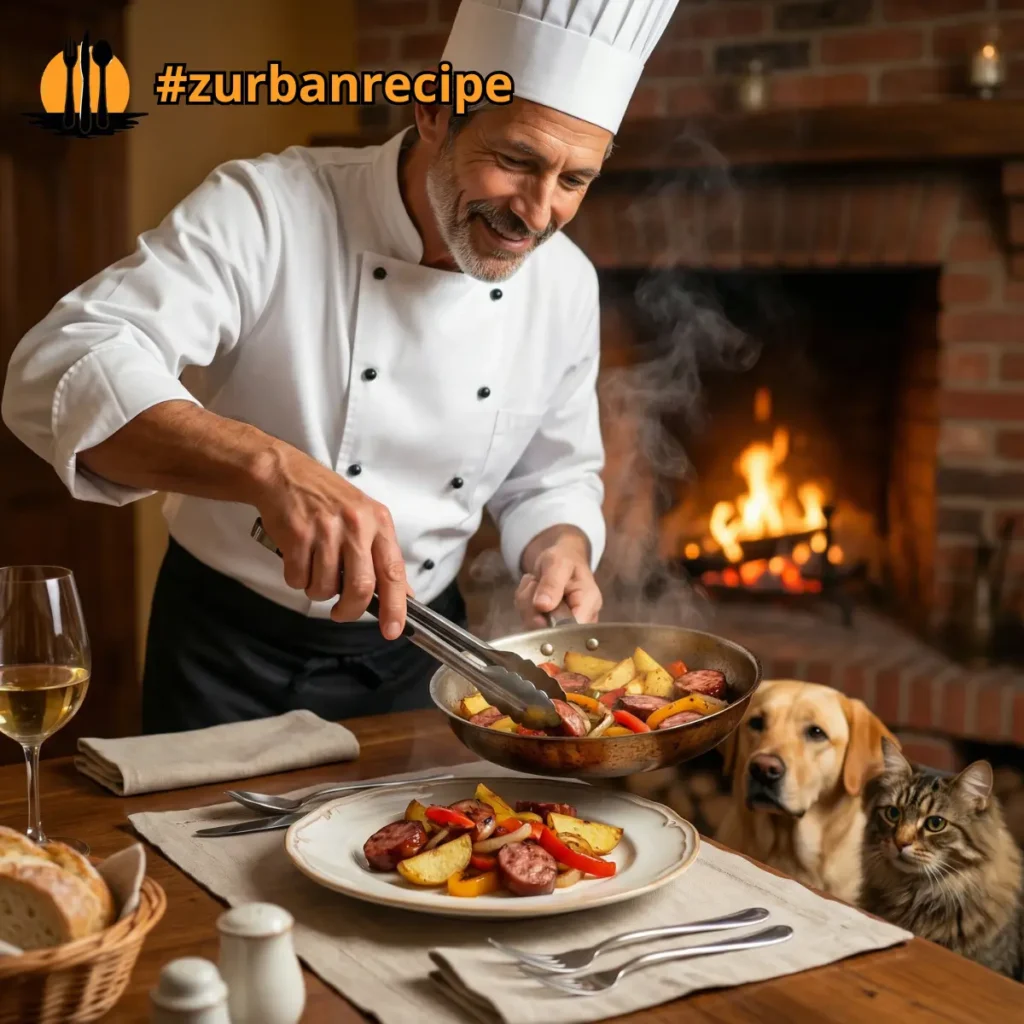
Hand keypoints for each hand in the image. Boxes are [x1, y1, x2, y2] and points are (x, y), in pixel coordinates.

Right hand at [249, 441, 410, 637]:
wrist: (285, 474)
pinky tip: (298, 560)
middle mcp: (356, 526)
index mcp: (379, 523)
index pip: (394, 572)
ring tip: (315, 570)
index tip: (393, 630)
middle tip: (341, 612)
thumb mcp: (366, 519)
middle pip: (360, 587)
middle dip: (350, 610)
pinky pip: (298, 580)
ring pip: (325, 588)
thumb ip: (384, 556)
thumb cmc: (328, 500)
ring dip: (318, 591)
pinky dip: (296, 580)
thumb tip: (404, 594)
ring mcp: (326, 530)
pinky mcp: (297, 536)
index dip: (396, 607)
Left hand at [514, 530, 601, 629]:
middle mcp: (579, 621)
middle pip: (549, 631)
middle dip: (533, 608)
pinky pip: (527, 621)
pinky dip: (524, 605)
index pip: (572, 629)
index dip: (551, 623)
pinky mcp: (549, 626)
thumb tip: (543, 606)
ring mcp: (563, 626)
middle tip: (535, 583)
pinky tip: (533, 592)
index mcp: (589, 604)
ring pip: (533, 627)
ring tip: (536, 584)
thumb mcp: (558, 564)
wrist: (562, 558)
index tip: (539, 604)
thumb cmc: (566, 559)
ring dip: (526, 603)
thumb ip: (552, 584)